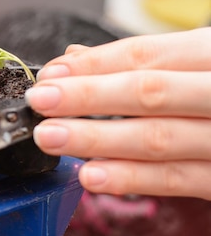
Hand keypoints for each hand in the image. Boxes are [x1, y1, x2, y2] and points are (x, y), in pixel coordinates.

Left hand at [25, 27, 210, 199]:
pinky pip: (179, 179)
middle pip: (148, 92)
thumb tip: (76, 58)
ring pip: (159, 138)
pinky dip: (132, 178)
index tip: (50, 74)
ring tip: (51, 138)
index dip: (93, 66)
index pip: (145, 55)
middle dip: (88, 98)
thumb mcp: (201, 55)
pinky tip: (92, 175)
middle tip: (41, 102)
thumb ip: (145, 59)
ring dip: (97, 139)